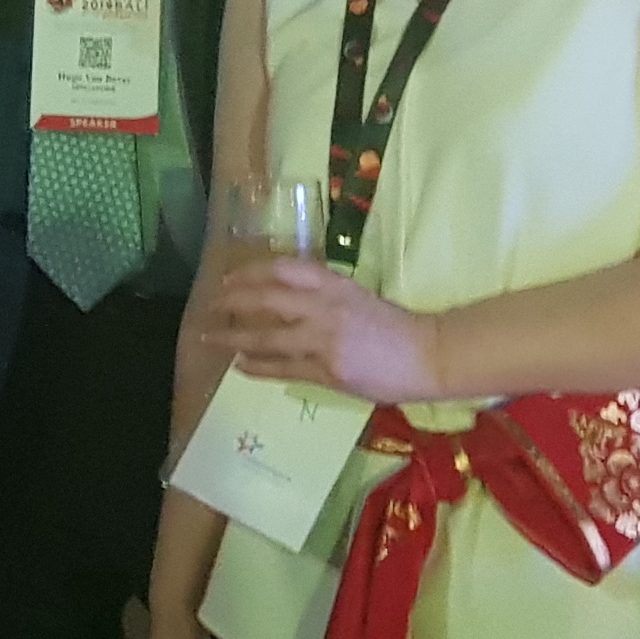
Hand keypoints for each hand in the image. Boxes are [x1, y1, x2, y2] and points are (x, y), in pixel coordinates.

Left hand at [198, 256, 446, 406]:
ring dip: (234, 337)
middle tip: (212, 305)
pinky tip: (240, 365)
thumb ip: (323, 294)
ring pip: (267, 336)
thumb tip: (283, 295)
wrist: (428, 354)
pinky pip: (283, 368)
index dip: (251, 271)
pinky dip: (258, 366)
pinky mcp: (327, 370)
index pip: (283, 268)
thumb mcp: (356, 296)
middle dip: (233, 302)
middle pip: (267, 298)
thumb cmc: (395, 325)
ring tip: (211, 338)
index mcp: (335, 283)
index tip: (230, 277)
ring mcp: (324, 339)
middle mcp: (325, 306)